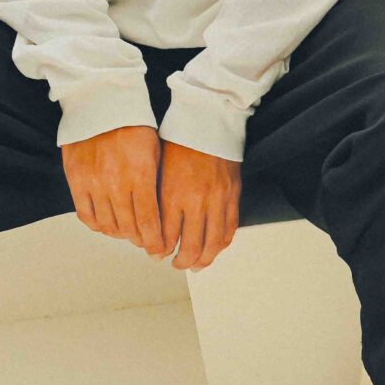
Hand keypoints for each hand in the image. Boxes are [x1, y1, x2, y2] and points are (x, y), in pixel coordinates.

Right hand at [60, 125, 165, 253]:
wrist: (101, 103)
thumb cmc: (133, 125)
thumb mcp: (156, 152)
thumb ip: (156, 183)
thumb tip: (162, 214)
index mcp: (141, 174)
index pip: (149, 221)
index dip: (155, 241)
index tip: (160, 250)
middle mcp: (116, 182)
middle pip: (129, 228)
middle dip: (141, 241)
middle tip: (147, 244)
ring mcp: (93, 182)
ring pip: (107, 225)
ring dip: (120, 234)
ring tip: (129, 234)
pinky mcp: (76, 180)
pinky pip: (86, 215)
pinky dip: (98, 225)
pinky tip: (108, 225)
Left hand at [156, 141, 241, 270]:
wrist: (208, 119)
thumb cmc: (179, 138)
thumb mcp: (156, 169)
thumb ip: (155, 200)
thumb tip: (152, 226)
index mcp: (173, 194)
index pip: (166, 237)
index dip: (159, 250)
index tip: (155, 253)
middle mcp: (196, 200)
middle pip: (190, 246)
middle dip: (181, 261)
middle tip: (175, 264)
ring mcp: (218, 199)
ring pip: (213, 243)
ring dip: (203, 259)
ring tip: (195, 264)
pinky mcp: (233, 194)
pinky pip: (229, 228)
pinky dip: (221, 243)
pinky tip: (214, 247)